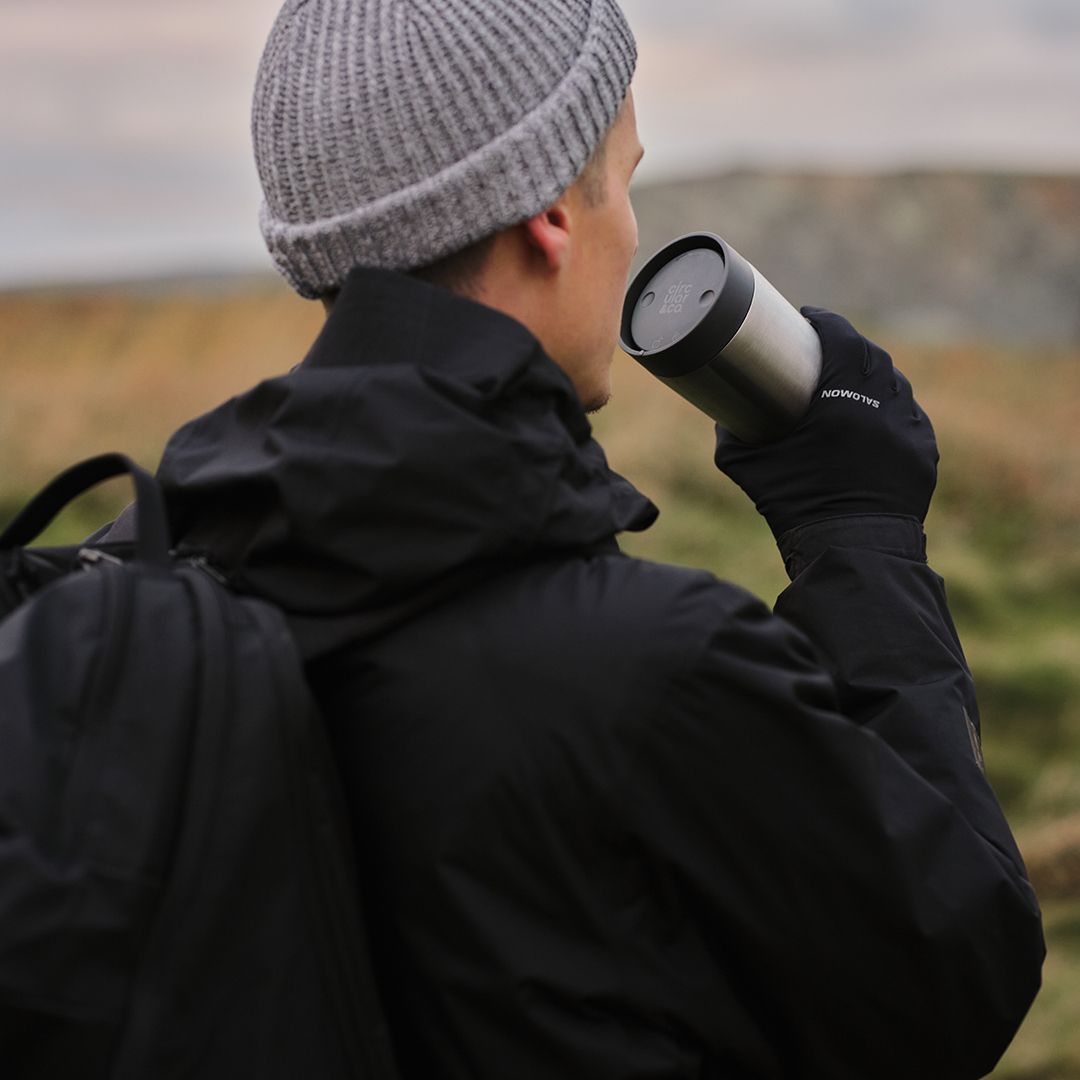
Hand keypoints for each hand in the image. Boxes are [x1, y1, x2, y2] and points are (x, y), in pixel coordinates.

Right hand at [714, 308, 937, 539]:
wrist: (850, 552)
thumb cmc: (796, 507)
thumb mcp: (750, 468)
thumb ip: (731, 437)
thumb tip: (722, 415)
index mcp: (843, 400)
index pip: (842, 339)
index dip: (826, 322)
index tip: (810, 317)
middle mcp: (883, 408)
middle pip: (872, 356)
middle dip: (850, 344)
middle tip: (826, 347)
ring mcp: (909, 432)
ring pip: (896, 385)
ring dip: (875, 374)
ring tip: (853, 379)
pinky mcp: (924, 456)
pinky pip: (910, 419)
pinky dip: (892, 410)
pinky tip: (877, 416)